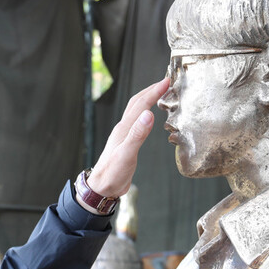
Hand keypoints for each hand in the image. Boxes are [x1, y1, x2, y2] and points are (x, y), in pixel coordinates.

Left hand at [85, 78, 169, 197]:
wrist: (102, 187)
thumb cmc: (112, 173)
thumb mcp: (127, 154)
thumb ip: (137, 135)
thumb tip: (149, 114)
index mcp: (124, 128)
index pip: (141, 104)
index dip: (154, 91)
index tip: (167, 81)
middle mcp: (123, 128)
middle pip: (136, 103)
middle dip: (151, 90)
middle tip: (166, 82)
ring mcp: (124, 135)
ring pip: (135, 111)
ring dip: (147, 99)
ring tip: (159, 93)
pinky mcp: (126, 142)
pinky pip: (137, 121)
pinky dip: (145, 113)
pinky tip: (149, 117)